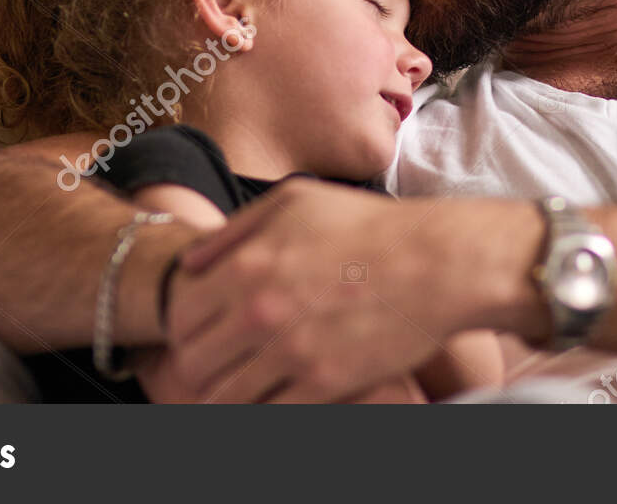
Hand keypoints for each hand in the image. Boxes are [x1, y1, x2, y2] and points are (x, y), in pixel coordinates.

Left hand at [153, 178, 522, 402]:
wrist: (437, 262)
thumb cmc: (368, 225)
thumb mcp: (297, 200)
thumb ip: (236, 229)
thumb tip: (190, 263)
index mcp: (247, 263)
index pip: (179, 316)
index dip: (186, 327)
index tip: (206, 329)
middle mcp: (259, 310)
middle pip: (192, 364)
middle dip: (202, 365)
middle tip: (226, 360)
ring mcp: (291, 350)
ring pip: (222, 398)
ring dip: (230, 393)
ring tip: (251, 381)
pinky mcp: (324, 383)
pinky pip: (268, 415)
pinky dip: (267, 409)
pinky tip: (282, 393)